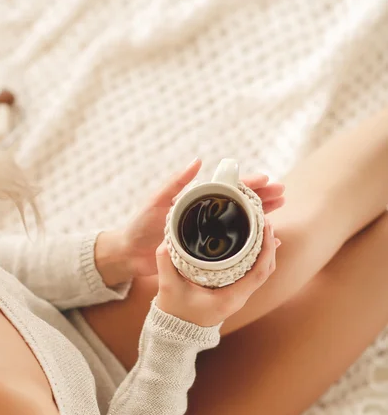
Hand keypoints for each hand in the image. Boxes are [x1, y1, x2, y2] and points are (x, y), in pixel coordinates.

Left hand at [95, 161, 284, 286]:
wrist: (131, 253)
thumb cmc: (141, 224)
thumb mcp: (157, 201)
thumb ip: (176, 183)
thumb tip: (198, 160)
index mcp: (197, 200)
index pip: (229, 188)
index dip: (249, 183)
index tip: (268, 180)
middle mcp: (206, 215)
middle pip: (241, 203)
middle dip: (263, 197)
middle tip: (284, 194)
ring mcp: (208, 233)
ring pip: (242, 222)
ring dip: (262, 217)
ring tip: (281, 212)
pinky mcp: (208, 251)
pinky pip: (235, 245)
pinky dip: (252, 243)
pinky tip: (268, 243)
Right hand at [156, 219, 279, 326]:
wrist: (176, 331)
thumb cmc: (174, 311)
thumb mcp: (168, 286)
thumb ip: (166, 262)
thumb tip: (166, 240)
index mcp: (229, 298)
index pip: (259, 272)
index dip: (266, 249)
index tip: (265, 226)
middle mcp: (239, 298)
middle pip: (265, 269)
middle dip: (268, 244)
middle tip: (264, 220)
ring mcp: (238, 296)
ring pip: (261, 271)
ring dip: (264, 250)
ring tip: (260, 226)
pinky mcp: (233, 292)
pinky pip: (252, 273)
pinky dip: (256, 257)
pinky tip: (253, 242)